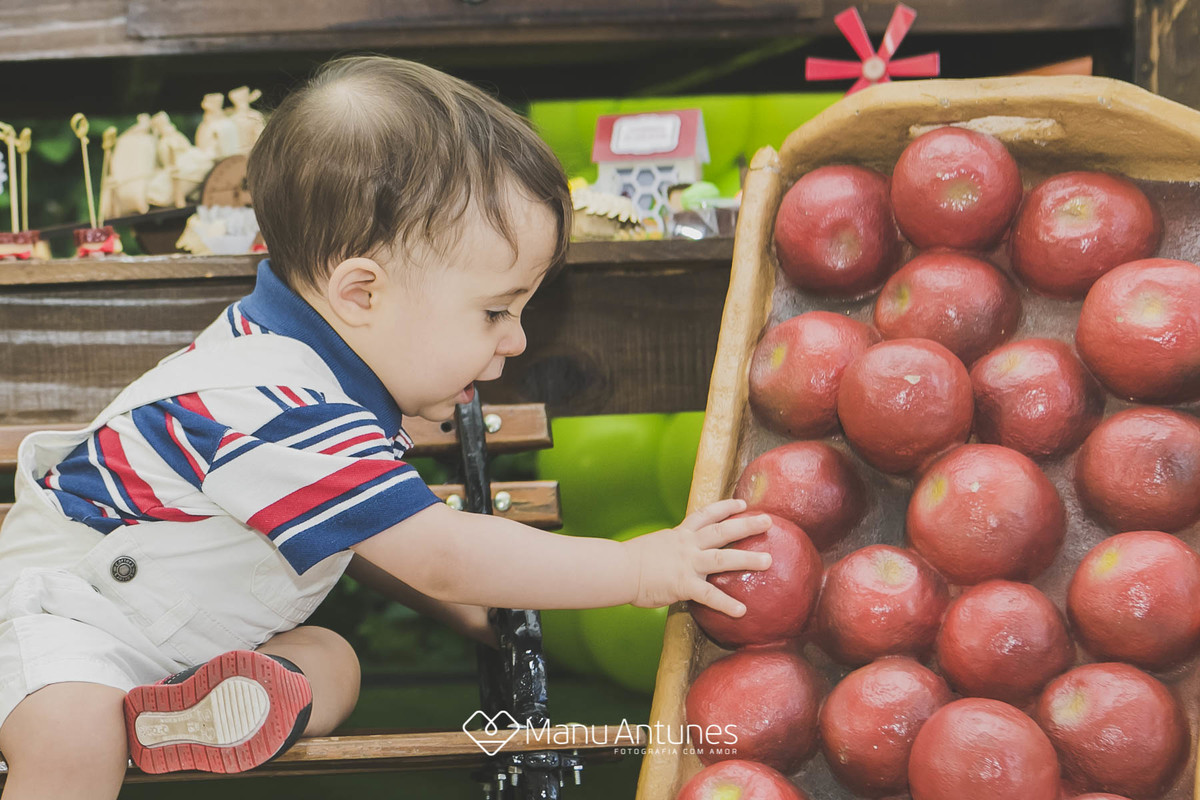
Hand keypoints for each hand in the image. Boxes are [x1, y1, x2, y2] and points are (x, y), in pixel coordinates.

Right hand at [622, 499, 772, 616]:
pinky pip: (709, 595)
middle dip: (746, 524)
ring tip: (768, 561)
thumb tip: (674, 558)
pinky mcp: (683, 584)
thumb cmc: (630, 561)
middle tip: (768, 520)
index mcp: (680, 534)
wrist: (618, 569)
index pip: (706, 515)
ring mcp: (687, 564)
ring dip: (747, 559)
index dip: (725, 508)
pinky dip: (726, 603)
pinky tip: (741, 611)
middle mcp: (687, 545)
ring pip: (722, 558)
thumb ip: (670, 549)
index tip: (742, 504)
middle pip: (722, 531)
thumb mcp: (654, 546)